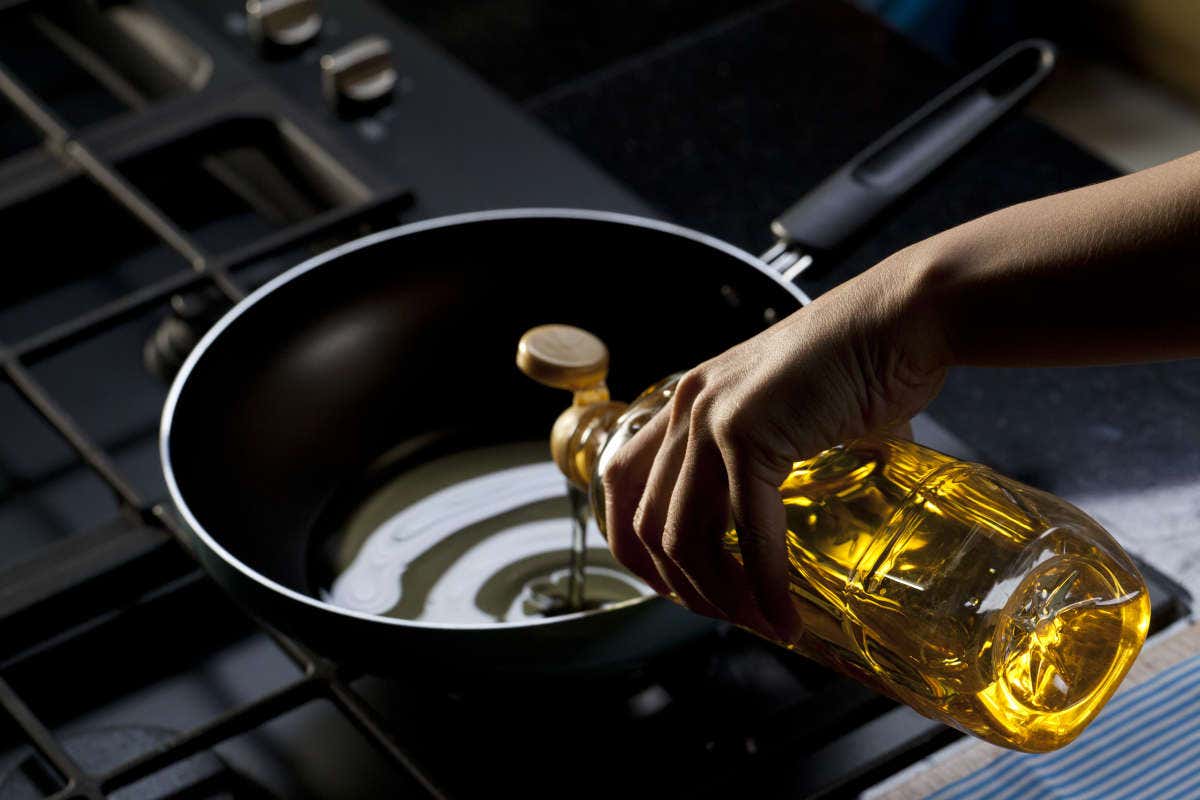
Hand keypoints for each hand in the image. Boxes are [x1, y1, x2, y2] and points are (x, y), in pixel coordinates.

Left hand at [600, 246, 950, 641]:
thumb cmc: (862, 363)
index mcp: (689, 400)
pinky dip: (764, 583)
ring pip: (684, 535)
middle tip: (728, 614)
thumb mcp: (791, 416)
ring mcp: (712, 417)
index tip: (674, 585)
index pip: (621, 481)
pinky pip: (747, 530)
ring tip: (758, 620)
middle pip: (647, 521)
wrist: (903, 318)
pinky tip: (783, 613)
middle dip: (681, 585)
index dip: (634, 544)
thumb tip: (797, 523)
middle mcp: (687, 406)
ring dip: (717, 594)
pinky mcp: (750, 432)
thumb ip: (775, 462)